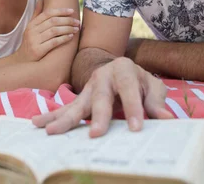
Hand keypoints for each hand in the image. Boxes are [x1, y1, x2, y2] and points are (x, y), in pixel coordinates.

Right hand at [16, 0, 79, 62]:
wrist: (22, 61)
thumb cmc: (30, 42)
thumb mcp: (30, 28)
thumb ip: (36, 15)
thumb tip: (41, 0)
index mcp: (31, 24)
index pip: (48, 13)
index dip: (60, 11)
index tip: (72, 11)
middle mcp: (32, 31)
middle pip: (53, 21)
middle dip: (67, 20)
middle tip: (77, 21)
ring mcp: (34, 41)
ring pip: (54, 31)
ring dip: (67, 28)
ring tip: (77, 28)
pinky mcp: (38, 50)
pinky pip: (54, 42)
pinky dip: (63, 38)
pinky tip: (71, 37)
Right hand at [32, 57, 172, 136]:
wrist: (120, 69)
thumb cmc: (139, 81)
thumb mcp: (153, 87)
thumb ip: (157, 102)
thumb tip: (167, 119)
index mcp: (123, 69)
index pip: (129, 90)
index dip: (133, 108)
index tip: (136, 128)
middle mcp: (102, 76)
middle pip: (100, 97)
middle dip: (98, 116)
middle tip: (96, 134)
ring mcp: (88, 87)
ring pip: (76, 104)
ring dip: (63, 118)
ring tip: (51, 130)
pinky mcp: (79, 98)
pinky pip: (64, 108)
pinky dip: (51, 116)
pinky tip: (36, 124)